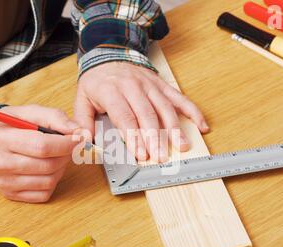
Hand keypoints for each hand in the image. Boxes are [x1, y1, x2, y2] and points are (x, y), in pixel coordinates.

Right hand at [0, 105, 80, 202]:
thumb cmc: (9, 127)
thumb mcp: (28, 112)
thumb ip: (55, 117)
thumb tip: (79, 131)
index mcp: (1, 139)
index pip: (42, 146)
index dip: (66, 143)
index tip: (78, 138)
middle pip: (48, 165)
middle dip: (66, 155)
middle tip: (69, 146)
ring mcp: (4, 183)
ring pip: (48, 181)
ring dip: (61, 168)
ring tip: (56, 156)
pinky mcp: (10, 195)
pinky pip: (44, 193)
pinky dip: (52, 182)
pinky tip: (47, 169)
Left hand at [74, 62, 208, 161]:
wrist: (109, 53)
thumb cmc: (97, 81)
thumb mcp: (81, 98)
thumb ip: (83, 121)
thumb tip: (85, 141)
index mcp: (111, 91)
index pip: (125, 117)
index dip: (134, 137)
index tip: (141, 154)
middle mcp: (133, 86)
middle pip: (147, 115)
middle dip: (155, 138)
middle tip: (160, 157)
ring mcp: (150, 85)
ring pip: (165, 108)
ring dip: (174, 129)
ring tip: (181, 147)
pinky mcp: (161, 85)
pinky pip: (179, 98)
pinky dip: (192, 112)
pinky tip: (201, 126)